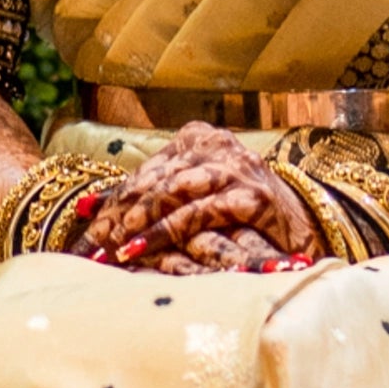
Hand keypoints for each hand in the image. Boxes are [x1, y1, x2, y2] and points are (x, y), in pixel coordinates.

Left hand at [58, 122, 315, 272]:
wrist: (305, 226)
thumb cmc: (241, 215)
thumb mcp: (192, 198)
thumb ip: (145, 200)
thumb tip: (83, 207)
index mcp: (197, 139)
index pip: (146, 171)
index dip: (114, 202)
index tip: (89, 232)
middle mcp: (216, 146)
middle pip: (156, 180)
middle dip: (121, 215)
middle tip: (95, 243)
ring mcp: (237, 169)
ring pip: (175, 193)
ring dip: (142, 223)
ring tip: (117, 247)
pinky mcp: (253, 196)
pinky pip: (202, 213)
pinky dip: (170, 232)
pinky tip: (147, 248)